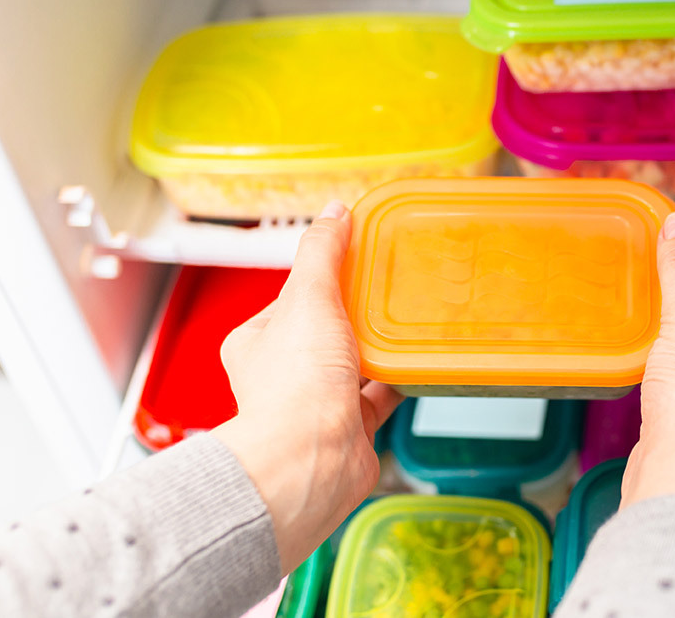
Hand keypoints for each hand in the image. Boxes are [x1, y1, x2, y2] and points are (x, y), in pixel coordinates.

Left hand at [212, 201, 404, 572]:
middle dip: (357, 311)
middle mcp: (283, 373)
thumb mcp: (309, 299)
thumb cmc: (295, 389)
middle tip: (390, 287)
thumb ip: (322, 254)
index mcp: (256, 341)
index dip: (325, 276)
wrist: (312, 463)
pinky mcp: (350, 426)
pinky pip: (380, 393)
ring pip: (354, 362)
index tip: (357, 258)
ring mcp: (318, 402)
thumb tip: (334, 212)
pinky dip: (399, 378)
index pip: (293, 296)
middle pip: (328, 328)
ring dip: (379, 345)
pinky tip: (417, 361)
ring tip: (408, 320)